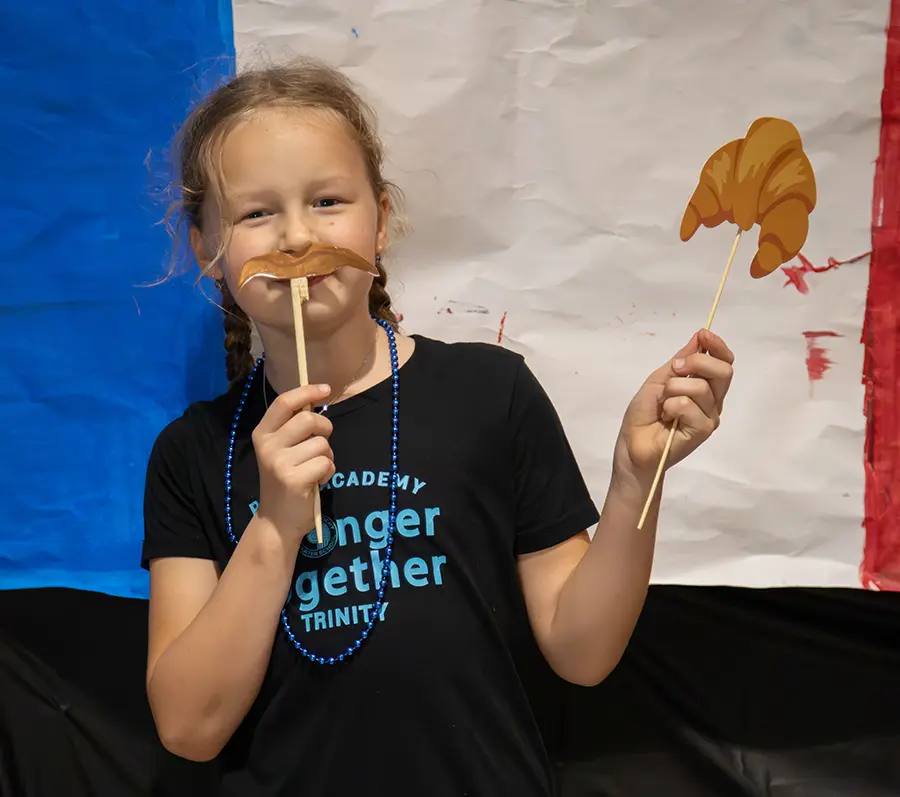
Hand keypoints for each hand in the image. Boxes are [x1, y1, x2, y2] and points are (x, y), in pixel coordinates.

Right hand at [251, 384, 334, 546]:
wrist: (277, 521)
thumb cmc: (285, 480)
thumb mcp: (282, 450)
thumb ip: (293, 428)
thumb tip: (316, 400)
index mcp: (263, 434)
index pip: (284, 402)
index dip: (307, 391)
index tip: (326, 389)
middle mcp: (267, 446)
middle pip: (308, 419)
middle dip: (324, 429)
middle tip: (322, 443)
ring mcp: (279, 462)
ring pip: (321, 444)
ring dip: (327, 455)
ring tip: (314, 469)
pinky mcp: (293, 479)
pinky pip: (325, 463)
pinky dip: (328, 472)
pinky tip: (316, 481)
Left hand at [614, 329, 733, 484]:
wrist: (632, 443)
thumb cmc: (644, 413)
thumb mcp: (659, 378)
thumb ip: (681, 360)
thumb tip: (699, 337)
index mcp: (705, 386)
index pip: (724, 362)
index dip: (717, 346)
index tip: (703, 335)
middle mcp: (713, 401)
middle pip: (723, 371)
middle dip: (697, 362)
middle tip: (674, 370)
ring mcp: (710, 416)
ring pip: (700, 387)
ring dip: (673, 389)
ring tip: (662, 403)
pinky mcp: (702, 430)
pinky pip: (689, 405)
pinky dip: (671, 405)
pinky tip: (665, 416)